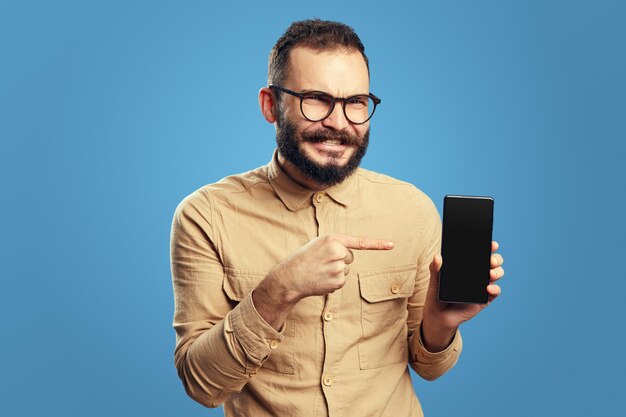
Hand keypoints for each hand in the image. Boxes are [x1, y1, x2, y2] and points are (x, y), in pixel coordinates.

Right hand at [253, 234, 393, 328]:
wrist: (290, 277)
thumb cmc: (303, 259)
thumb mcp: (318, 245)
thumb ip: (335, 246)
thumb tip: (348, 257)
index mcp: (333, 239)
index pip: (359, 241)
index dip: (377, 244)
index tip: (392, 245)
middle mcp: (338, 252)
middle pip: (350, 257)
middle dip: (339, 260)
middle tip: (322, 262)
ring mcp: (339, 268)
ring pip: (346, 269)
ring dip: (335, 271)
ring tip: (319, 271)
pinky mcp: (338, 282)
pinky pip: (342, 280)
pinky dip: (333, 281)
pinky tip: (321, 279)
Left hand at [421, 241, 504, 351]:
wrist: (438, 316)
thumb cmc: (437, 295)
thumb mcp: (434, 281)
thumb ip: (435, 269)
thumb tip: (437, 257)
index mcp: (466, 265)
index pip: (479, 253)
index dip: (487, 247)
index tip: (491, 244)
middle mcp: (476, 273)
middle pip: (492, 262)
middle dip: (496, 258)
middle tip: (491, 260)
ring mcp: (482, 285)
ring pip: (496, 274)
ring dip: (497, 272)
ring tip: (490, 274)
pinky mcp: (484, 299)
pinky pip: (494, 292)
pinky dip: (495, 289)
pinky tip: (488, 288)